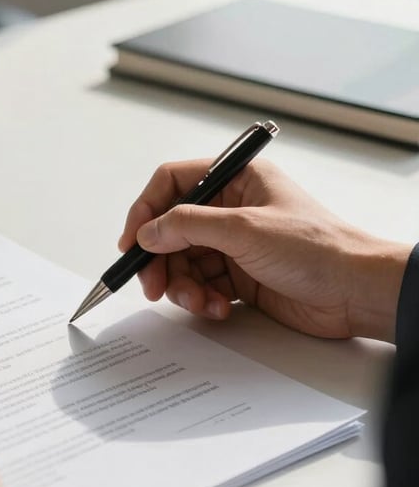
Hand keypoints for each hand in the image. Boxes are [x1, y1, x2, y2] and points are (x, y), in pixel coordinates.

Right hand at [119, 159, 410, 342]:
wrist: (355, 293)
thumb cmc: (317, 249)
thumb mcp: (243, 229)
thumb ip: (187, 226)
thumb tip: (147, 232)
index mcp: (237, 178)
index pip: (173, 183)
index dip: (146, 211)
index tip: (132, 243)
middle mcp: (232, 208)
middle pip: (172, 229)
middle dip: (160, 260)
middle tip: (153, 286)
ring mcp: (235, 244)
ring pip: (184, 262)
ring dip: (183, 285)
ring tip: (198, 302)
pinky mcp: (240, 276)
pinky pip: (203, 285)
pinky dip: (202, 299)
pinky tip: (220, 308)